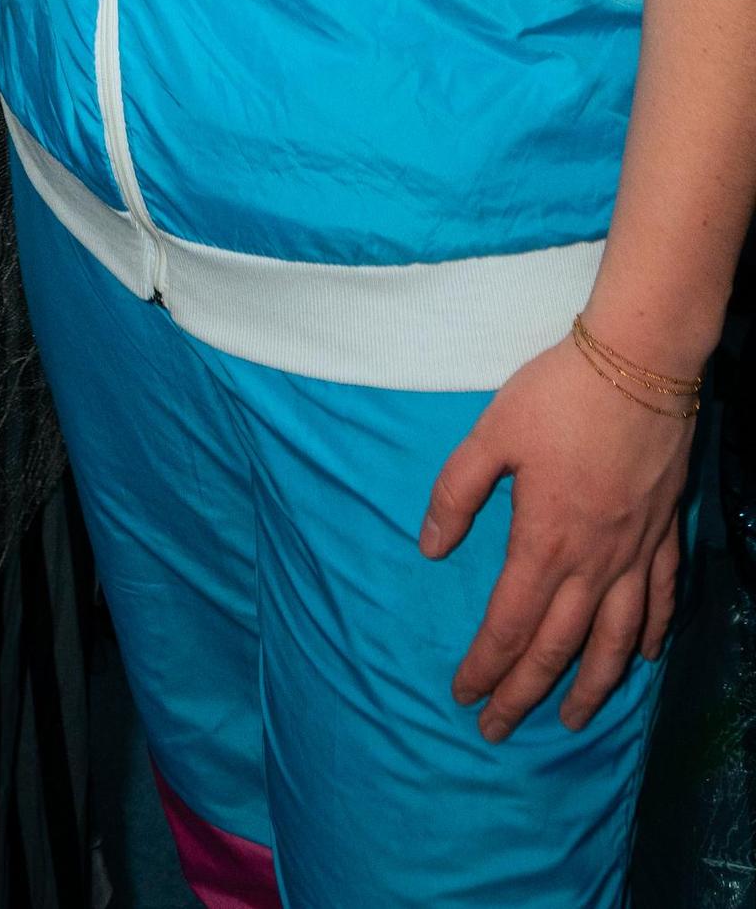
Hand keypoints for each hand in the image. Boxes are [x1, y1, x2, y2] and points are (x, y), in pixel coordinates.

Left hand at [419, 334, 692, 740]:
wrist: (639, 363)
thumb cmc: (558, 394)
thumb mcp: (491, 433)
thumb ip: (456, 493)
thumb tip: (429, 549)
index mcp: (544, 541)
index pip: (509, 623)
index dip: (485, 665)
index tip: (463, 695)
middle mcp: (593, 562)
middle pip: (557, 646)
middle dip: (524, 693)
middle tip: (499, 731)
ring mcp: (635, 552)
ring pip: (615, 639)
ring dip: (592, 686)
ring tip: (572, 720)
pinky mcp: (663, 532)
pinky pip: (660, 599)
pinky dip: (651, 634)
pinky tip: (644, 657)